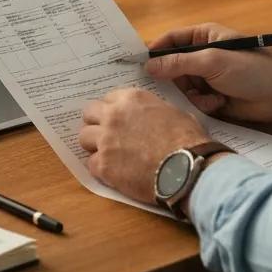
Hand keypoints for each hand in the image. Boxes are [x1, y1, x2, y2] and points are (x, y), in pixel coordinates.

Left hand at [79, 88, 211, 204]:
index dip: (113, 110)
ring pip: (84, 138)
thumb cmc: (187, 140)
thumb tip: (150, 117)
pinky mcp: (103, 165)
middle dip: (97, 123)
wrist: (186, 168)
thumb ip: (152, 110)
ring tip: (109, 154)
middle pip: (89, 114)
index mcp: (131, 99)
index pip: (108, 99)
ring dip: (95, 145)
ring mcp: (105, 140)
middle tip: (108, 135)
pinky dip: (101, 168)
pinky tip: (114, 172)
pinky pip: (91, 164)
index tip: (118, 120)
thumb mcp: (172, 112)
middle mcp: (113, 115)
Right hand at [146, 23, 271, 127]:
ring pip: (181, 88)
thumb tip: (149, 66)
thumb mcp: (213, 61)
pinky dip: (203, 105)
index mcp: (203, 37)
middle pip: (172, 67)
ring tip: (209, 97)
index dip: (153, 51)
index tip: (136, 64)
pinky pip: (193, 102)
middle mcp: (202, 56)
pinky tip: (218, 104)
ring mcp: (207, 77)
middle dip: (173, 80)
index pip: (170, 40)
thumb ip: (179, 63)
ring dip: (192, 95)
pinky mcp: (213, 98)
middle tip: (172, 89)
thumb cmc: (253, 69)